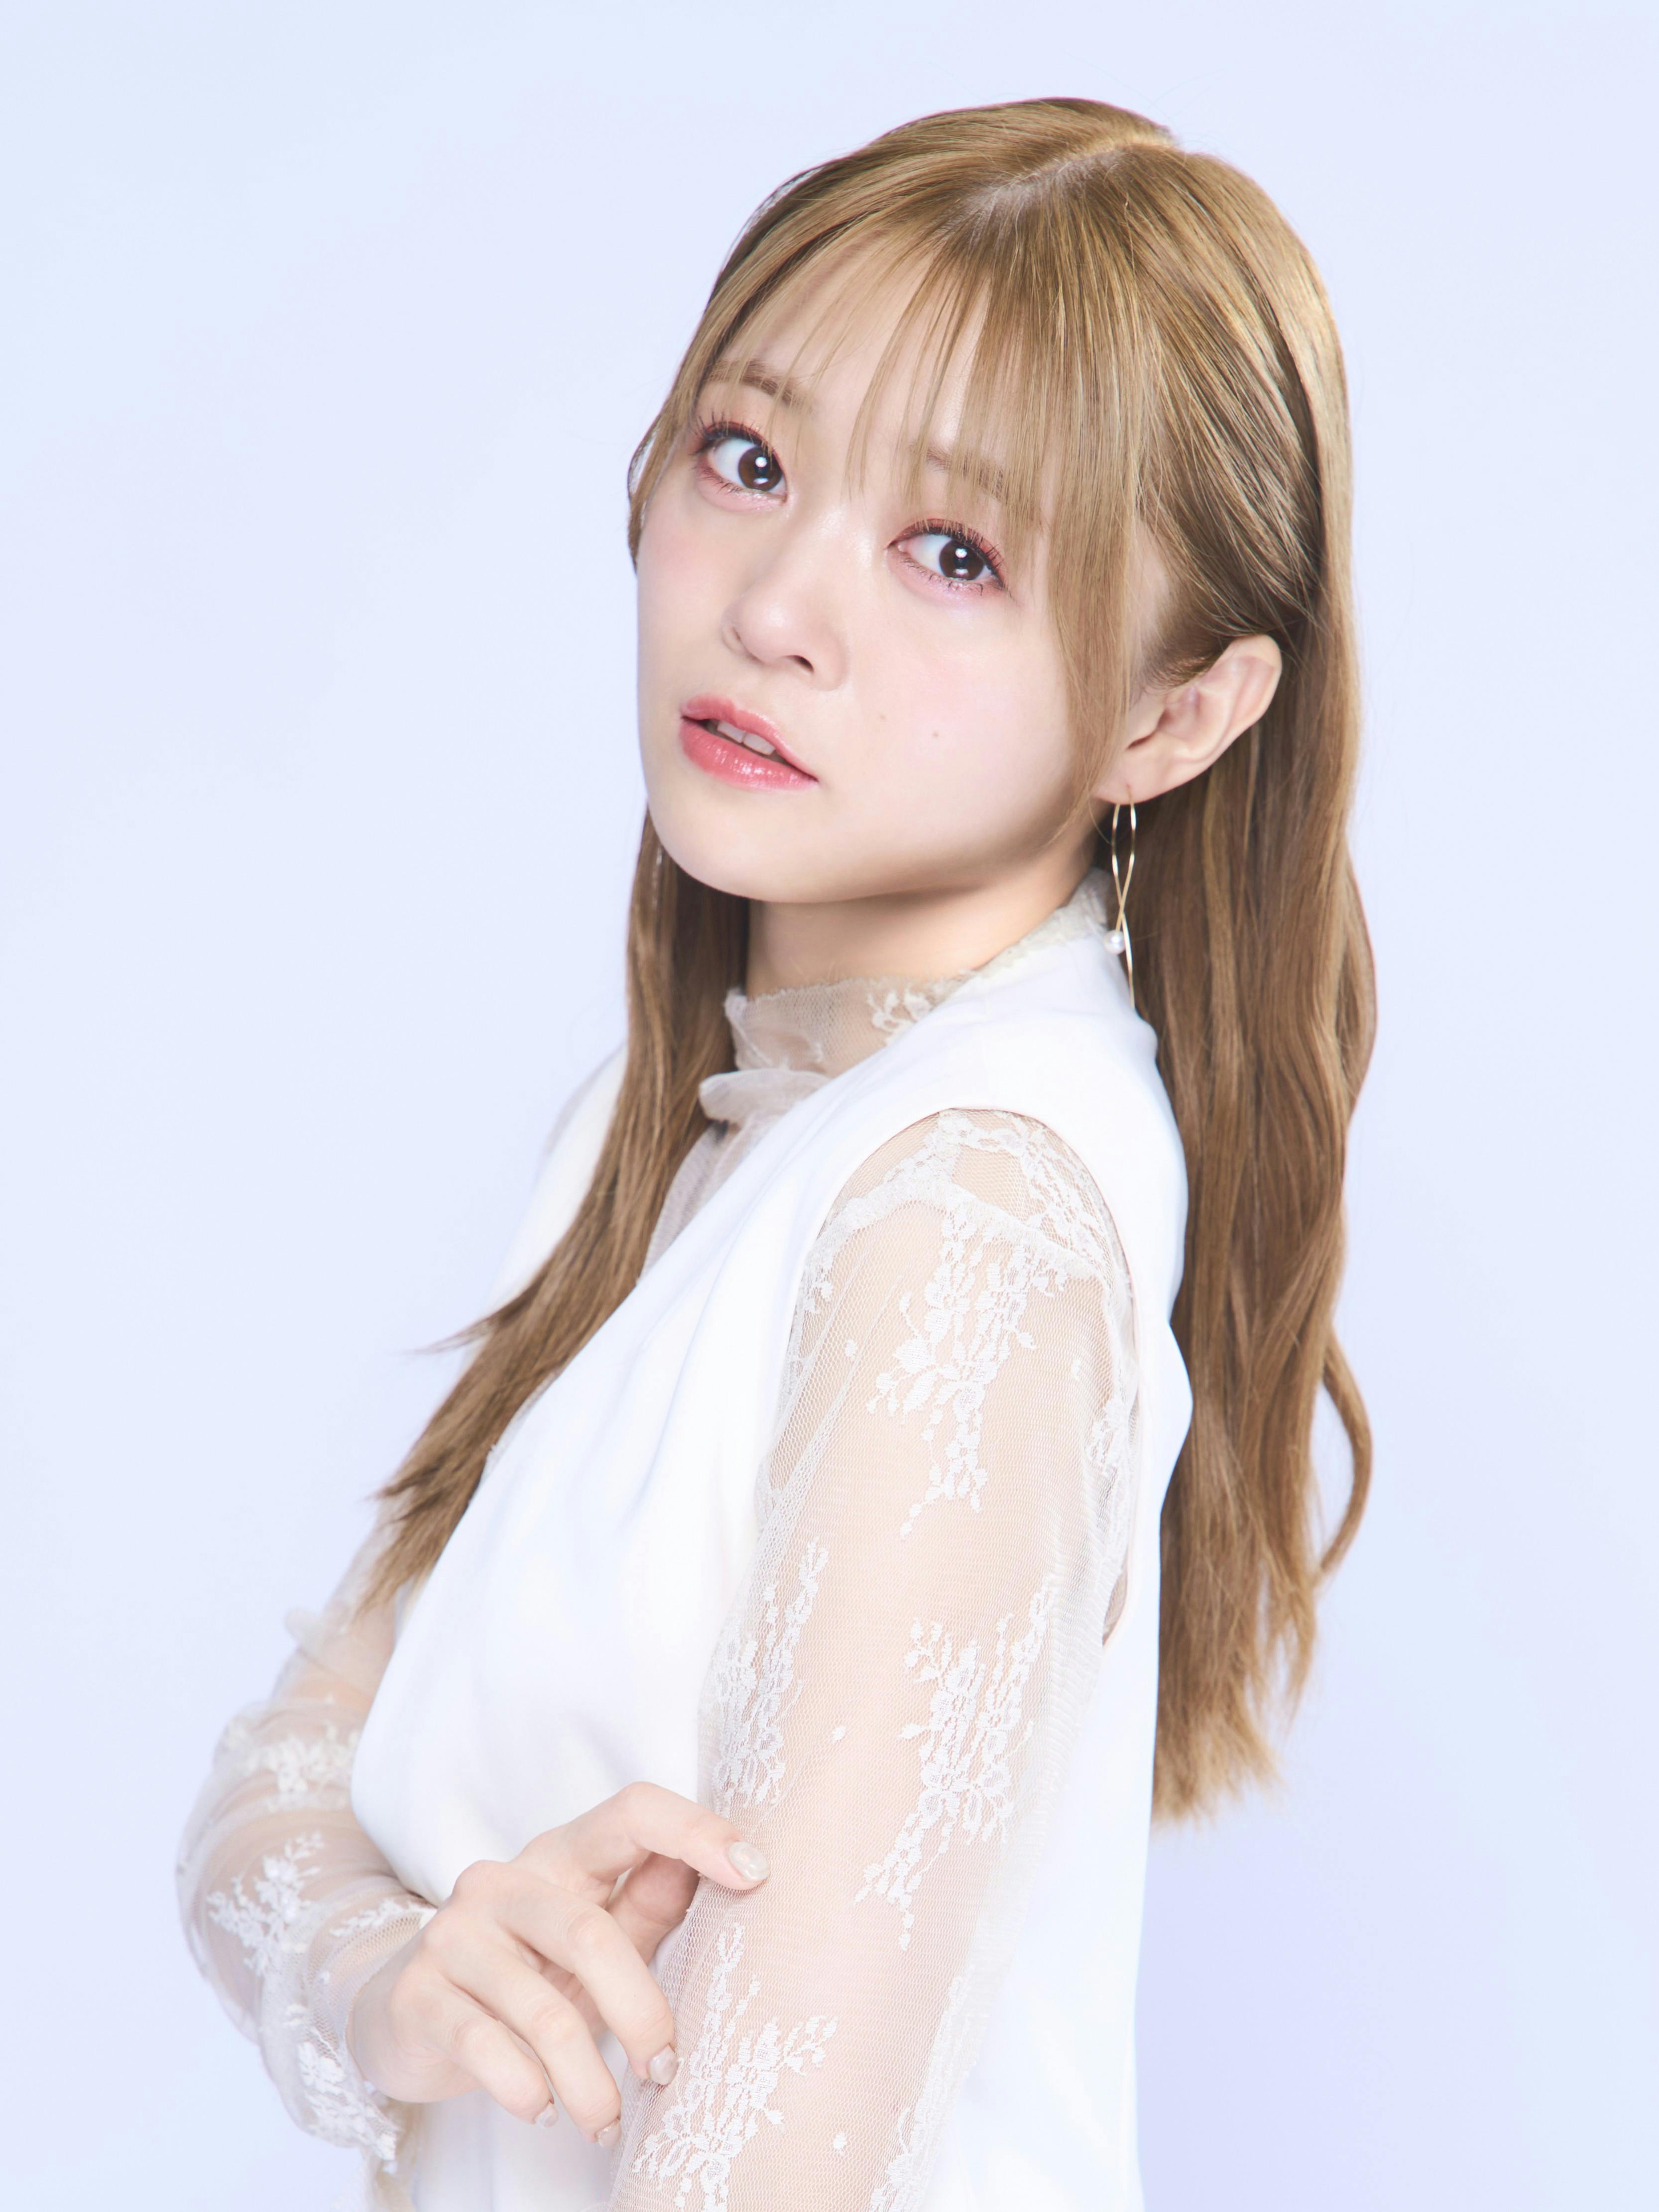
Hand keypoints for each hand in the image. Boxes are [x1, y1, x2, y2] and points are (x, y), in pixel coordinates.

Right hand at [347, 1780, 768, 2143]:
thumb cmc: (527, 1975)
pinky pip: (484, 2046)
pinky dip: (527, 2090)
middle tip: (666, 2070)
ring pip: (543, 2009)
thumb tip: (736, 1867)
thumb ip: (651, 1904)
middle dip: (641, 2012)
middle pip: (591, 1932)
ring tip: (608, 2120)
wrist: (405, 2018)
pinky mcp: (417, 1995)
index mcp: (560, 1855)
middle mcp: (502, 1880)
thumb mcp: (593, 1940)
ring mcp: (453, 1934)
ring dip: (589, 2079)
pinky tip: (544, 2110)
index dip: (695, 1830)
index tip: (757, 1872)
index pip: (631, 1810)